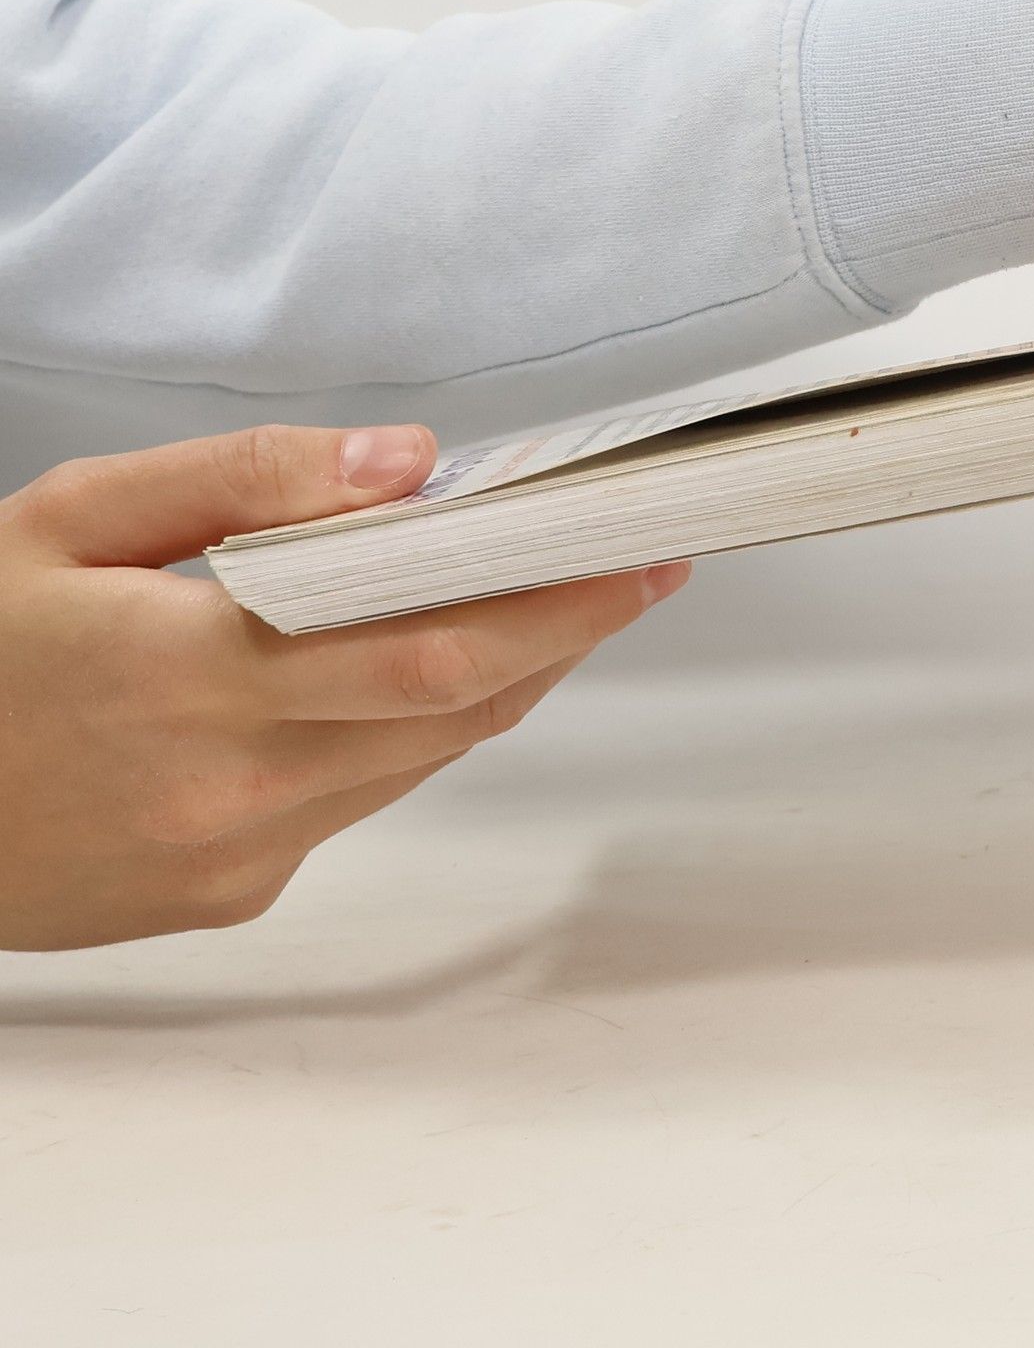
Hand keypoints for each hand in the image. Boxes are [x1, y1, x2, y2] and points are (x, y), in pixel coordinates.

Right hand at [0, 423, 687, 950]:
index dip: (556, 605)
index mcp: (190, 672)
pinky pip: (358, 802)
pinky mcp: (228, 894)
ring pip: (422, 759)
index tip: (634, 557)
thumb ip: (246, 480)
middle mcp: (229, 783)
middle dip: (565, 633)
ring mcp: (234, 854)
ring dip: (499, 679)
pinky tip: (409, 673)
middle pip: (456, 709)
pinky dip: (406, 733)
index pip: (433, 645)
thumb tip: (407, 464)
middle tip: (635, 572)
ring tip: (545, 602)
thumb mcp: (71, 518)